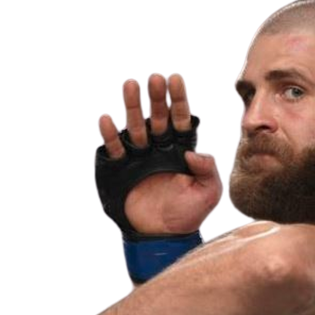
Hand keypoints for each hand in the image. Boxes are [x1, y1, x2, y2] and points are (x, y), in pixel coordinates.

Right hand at [98, 73, 220, 234]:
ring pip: (137, 127)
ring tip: (131, 85)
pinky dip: (110, 135)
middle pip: (159, 118)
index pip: (181, 120)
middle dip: (157, 98)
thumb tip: (193, 153)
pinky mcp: (123, 170)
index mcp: (181, 151)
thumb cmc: (189, 215)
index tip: (174, 79)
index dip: (177, 101)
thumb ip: (207, 171)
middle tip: (155, 77)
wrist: (164, 237)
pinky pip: (116, 149)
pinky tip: (107, 118)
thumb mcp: (207, 194)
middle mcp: (161, 149)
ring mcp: (141, 158)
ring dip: (134, 107)